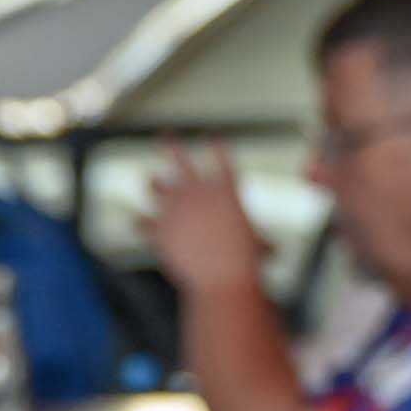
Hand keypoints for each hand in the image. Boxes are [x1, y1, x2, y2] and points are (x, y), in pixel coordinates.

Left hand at [145, 139, 267, 298]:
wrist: (222, 276)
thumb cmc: (246, 261)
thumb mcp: (259, 246)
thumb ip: (262, 243)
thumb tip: (274, 252)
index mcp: (224, 187)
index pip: (220, 156)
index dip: (216, 144)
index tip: (212, 134)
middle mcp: (197, 190)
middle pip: (178, 159)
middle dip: (170, 145)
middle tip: (165, 135)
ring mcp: (175, 207)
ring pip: (155, 185)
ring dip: (152, 182)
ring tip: (148, 178)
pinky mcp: (158, 228)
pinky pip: (143, 221)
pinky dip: (140, 222)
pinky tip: (136, 221)